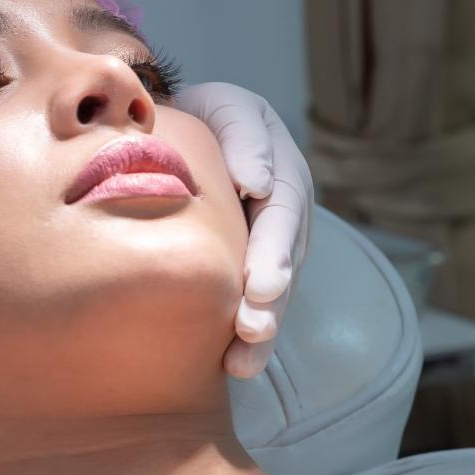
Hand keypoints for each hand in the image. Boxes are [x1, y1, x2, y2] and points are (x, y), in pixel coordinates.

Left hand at [175, 82, 313, 378]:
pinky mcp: (248, 269)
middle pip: (283, 265)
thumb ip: (245, 139)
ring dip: (260, 331)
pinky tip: (230, 366)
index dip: (274, 254)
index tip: (262, 289)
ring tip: (241, 365)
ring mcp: (269, 246)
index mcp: (285, 176)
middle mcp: (285, 217)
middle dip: (270, 305)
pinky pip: (250, 303)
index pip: (283, 217)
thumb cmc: (209, 117)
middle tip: (251, 333)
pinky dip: (242, 336)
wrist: (189, 128)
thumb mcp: (228, 108)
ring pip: (272, 294)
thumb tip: (255, 183)